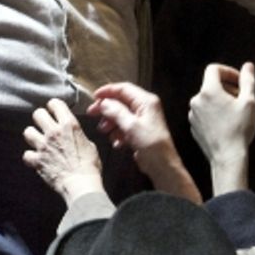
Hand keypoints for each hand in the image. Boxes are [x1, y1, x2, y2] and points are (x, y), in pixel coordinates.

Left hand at [22, 99, 103, 204]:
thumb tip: (74, 136)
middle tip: (45, 125)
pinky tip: (36, 159)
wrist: (81, 184)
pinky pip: (26, 154)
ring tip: (38, 141)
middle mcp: (53, 132)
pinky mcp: (37, 160)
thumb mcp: (89, 144)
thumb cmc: (89, 166)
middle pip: (37, 114)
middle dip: (41, 118)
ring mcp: (43, 146)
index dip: (54, 106)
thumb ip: (78, 136)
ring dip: (33, 136)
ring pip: (27, 131)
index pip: (55, 103)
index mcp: (69, 125)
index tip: (54, 111)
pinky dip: (30, 157)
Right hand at [88, 83, 199, 201]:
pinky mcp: (140, 131)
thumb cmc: (150, 144)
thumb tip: (103, 102)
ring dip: (111, 123)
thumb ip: (116, 111)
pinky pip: (124, 127)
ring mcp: (142, 119)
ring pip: (121, 115)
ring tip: (104, 131)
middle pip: (120, 102)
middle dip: (106, 109)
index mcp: (146, 101)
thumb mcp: (131, 126)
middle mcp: (145, 107)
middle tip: (92, 114)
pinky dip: (118, 133)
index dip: (107, 91)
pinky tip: (117, 143)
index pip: (123, 89)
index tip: (94, 97)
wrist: (162, 165)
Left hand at [189, 63, 254, 193]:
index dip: (228, 72)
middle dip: (227, 87)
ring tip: (235, 112)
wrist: (227, 157)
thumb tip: (248, 66)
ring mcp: (193, 114)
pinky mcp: (193, 126)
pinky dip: (214, 113)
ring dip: (220, 101)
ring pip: (207, 100)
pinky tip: (226, 124)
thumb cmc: (240, 128)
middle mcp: (196, 100)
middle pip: (211, 84)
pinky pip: (203, 113)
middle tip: (241, 98)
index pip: (214, 69)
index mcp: (208, 91)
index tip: (240, 82)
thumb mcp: (249, 102)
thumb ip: (248, 81)